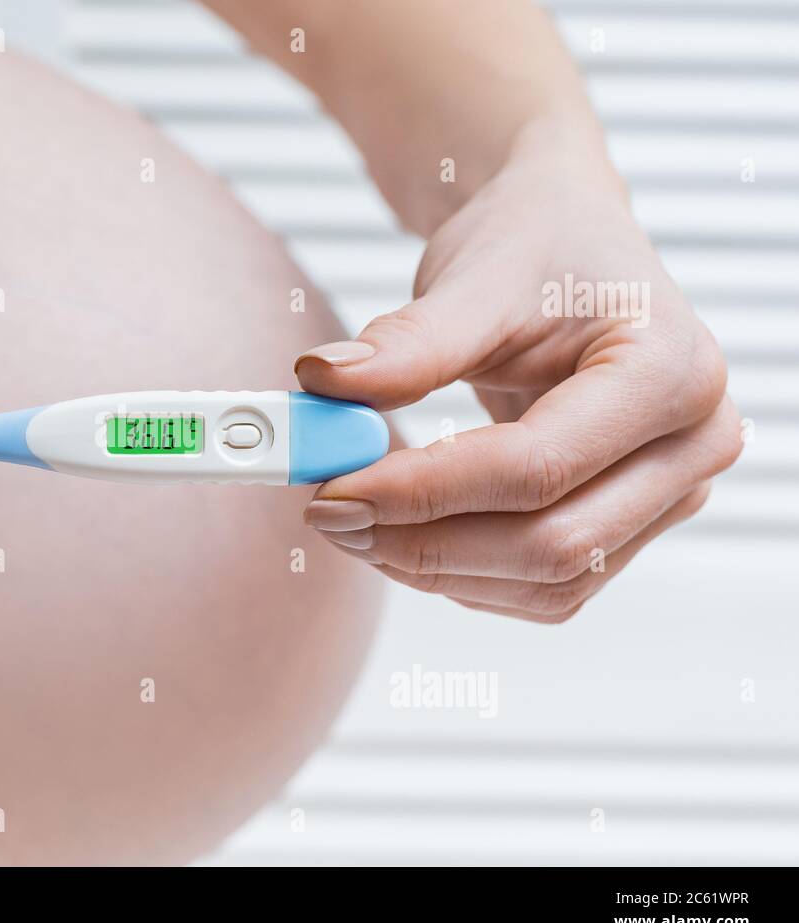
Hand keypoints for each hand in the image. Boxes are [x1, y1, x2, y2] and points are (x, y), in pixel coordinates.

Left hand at [296, 128, 742, 622]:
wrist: (566, 242)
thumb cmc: (535, 247)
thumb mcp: (472, 279)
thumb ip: (405, 344)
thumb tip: (323, 384)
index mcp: (672, 372)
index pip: (536, 468)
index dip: (424, 492)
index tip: (333, 491)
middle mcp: (692, 445)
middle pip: (552, 544)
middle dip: (426, 545)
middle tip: (331, 518)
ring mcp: (670, 494)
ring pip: (549, 582)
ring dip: (438, 570)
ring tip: (356, 525)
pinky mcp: (630, 525)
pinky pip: (548, 586)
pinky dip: (466, 575)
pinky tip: (404, 538)